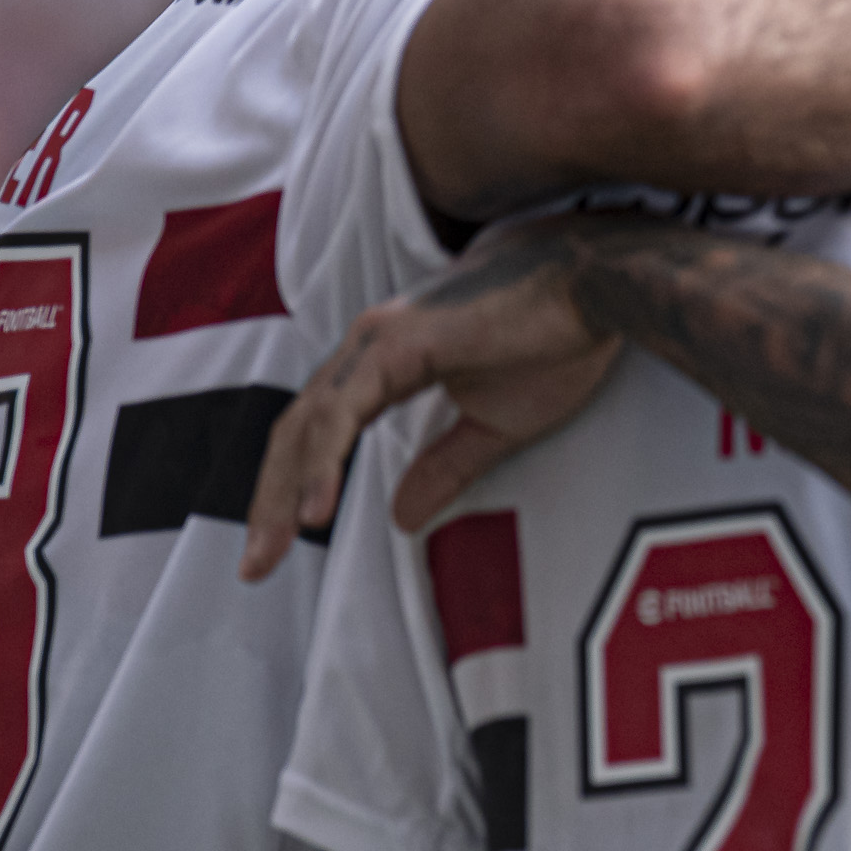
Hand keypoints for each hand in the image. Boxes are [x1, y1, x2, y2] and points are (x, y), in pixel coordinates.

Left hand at [240, 219, 619, 580]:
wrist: (595, 285)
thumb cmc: (558, 340)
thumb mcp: (498, 424)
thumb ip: (445, 467)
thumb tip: (402, 519)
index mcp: (387, 359)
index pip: (319, 430)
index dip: (293, 487)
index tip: (280, 548)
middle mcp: (369, 344)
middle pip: (297, 430)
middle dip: (268, 500)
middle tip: (255, 565)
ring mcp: (378, 340)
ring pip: (308, 424)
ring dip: (282, 492)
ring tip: (269, 552)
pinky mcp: (398, 344)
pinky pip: (343, 413)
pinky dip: (323, 464)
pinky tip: (316, 513)